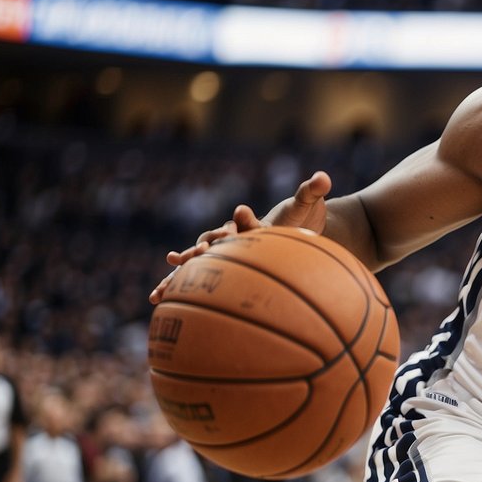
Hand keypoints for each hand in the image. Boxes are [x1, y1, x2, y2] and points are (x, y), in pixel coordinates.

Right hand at [150, 172, 332, 303]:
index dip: (230, 229)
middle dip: (193, 252)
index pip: (238, 226)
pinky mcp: (224, 269)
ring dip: (176, 277)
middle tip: (177, 259)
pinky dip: (181, 291)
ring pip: (195, 266)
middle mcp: (233, 237)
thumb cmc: (302, 217)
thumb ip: (311, 191)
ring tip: (157, 294)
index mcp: (251, 223)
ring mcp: (226, 253)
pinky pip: (201, 283)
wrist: (299, 228)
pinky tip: (159, 303)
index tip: (219, 238)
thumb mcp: (308, 204)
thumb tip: (324, 178)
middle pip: (207, 243)